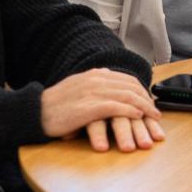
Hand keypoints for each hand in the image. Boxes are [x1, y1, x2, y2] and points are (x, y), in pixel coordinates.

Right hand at [41, 68, 162, 150]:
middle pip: (131, 86)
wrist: (35, 111)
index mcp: (94, 74)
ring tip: (153, 117)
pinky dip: (131, 111)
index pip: (126, 79)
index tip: (150, 102)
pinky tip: (139, 117)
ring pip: (127, 96)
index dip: (142, 91)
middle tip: (157, 113)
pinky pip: (116, 107)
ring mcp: (93, 92)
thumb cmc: (55, 105)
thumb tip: (111, 90)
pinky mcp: (89, 107)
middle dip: (147, 100)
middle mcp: (96, 79)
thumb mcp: (77, 89)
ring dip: (144, 107)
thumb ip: (94, 87)